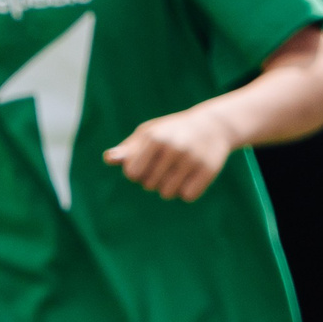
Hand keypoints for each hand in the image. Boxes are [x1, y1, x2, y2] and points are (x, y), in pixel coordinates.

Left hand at [105, 104, 238, 200]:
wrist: (214, 125)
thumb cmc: (171, 132)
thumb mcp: (148, 134)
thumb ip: (127, 149)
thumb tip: (108, 159)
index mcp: (155, 138)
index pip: (133, 173)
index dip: (137, 172)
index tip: (146, 162)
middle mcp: (174, 148)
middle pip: (149, 185)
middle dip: (153, 178)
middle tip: (166, 163)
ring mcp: (192, 159)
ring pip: (167, 194)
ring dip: (169, 187)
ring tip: (178, 170)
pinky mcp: (208, 171)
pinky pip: (187, 196)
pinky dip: (187, 190)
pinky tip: (192, 175)